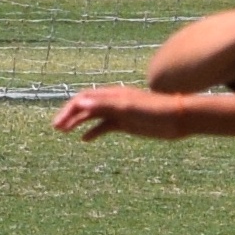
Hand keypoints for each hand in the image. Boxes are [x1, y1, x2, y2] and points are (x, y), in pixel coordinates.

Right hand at [53, 86, 191, 138]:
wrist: (178, 118)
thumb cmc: (155, 110)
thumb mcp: (128, 108)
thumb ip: (105, 105)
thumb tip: (80, 101)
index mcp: (112, 94)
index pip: (83, 99)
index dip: (68, 110)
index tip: (58, 124)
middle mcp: (113, 101)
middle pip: (85, 106)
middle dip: (69, 115)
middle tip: (56, 128)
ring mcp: (119, 112)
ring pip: (93, 116)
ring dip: (78, 122)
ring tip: (64, 132)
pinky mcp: (126, 123)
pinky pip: (105, 126)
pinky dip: (94, 131)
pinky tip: (85, 139)